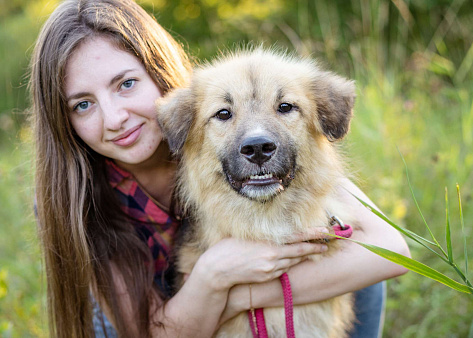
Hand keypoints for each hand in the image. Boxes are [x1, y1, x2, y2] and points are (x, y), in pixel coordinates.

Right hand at [194, 229, 328, 291]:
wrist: (218, 270)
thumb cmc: (228, 247)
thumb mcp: (247, 235)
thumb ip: (264, 234)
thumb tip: (275, 229)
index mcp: (269, 242)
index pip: (296, 237)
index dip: (312, 234)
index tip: (325, 232)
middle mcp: (273, 255)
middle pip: (299, 251)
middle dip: (314, 248)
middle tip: (326, 245)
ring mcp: (271, 268)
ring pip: (292, 261)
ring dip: (301, 256)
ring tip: (312, 251)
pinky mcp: (268, 277)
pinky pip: (283, 270)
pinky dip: (288, 264)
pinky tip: (289, 260)